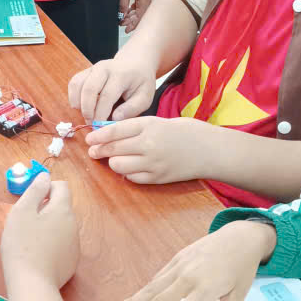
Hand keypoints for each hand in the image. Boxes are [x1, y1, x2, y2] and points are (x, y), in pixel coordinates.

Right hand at [1, 172, 79, 290]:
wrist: (32, 284)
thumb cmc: (22, 244)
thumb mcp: (22, 212)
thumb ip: (35, 191)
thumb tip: (45, 176)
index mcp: (63, 210)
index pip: (62, 187)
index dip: (46, 187)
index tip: (32, 199)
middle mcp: (74, 225)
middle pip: (61, 208)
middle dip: (45, 209)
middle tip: (25, 221)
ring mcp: (75, 246)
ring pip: (62, 227)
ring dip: (49, 227)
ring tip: (29, 240)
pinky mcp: (71, 263)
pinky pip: (62, 245)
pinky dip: (52, 245)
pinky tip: (37, 256)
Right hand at [67, 53, 155, 122]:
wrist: (135, 63)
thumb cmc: (140, 82)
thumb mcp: (145, 96)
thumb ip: (132, 108)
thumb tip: (114, 118)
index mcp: (121, 74)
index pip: (107, 96)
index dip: (101, 114)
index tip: (100, 128)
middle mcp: (104, 68)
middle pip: (89, 89)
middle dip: (87, 110)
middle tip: (91, 124)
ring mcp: (93, 68)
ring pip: (77, 85)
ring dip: (78, 104)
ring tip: (87, 116)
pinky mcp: (86, 71)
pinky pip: (74, 83)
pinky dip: (74, 97)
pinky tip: (81, 107)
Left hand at [86, 116, 216, 184]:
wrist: (210, 150)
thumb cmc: (186, 132)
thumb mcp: (159, 122)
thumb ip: (136, 128)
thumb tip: (109, 134)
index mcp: (149, 125)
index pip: (115, 130)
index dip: (98, 135)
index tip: (89, 138)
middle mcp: (149, 144)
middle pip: (113, 148)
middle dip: (99, 150)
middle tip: (93, 151)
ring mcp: (153, 163)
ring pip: (118, 165)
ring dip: (114, 162)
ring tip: (116, 158)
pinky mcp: (158, 178)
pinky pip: (132, 178)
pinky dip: (128, 173)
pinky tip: (132, 167)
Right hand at [110, 221, 276, 300]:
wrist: (241, 237)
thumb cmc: (242, 269)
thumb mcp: (238, 297)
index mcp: (205, 289)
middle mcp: (188, 277)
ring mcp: (181, 265)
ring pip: (152, 286)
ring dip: (133, 300)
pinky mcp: (178, 257)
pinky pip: (159, 276)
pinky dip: (146, 288)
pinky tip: (136, 296)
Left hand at [119, 0, 152, 32]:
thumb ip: (123, 4)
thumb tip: (121, 16)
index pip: (139, 17)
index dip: (132, 25)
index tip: (125, 30)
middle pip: (140, 14)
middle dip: (131, 20)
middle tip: (121, 25)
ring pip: (140, 9)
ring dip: (132, 14)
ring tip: (122, 18)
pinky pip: (140, 3)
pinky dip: (133, 8)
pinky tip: (127, 10)